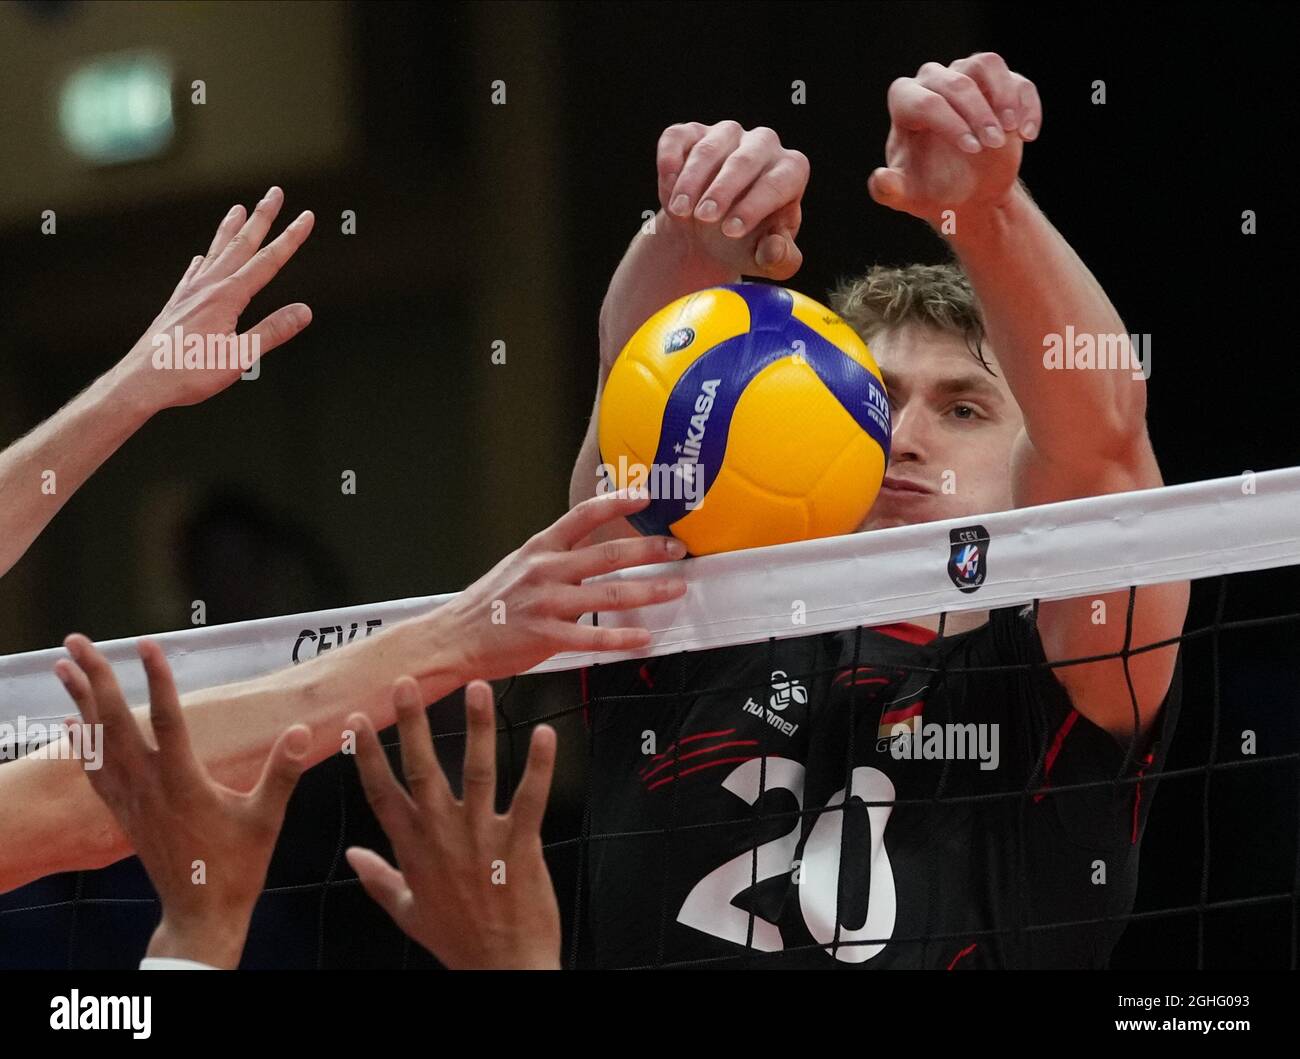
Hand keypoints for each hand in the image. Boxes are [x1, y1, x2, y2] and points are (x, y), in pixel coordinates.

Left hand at [54, 635, 309, 969]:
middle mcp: (148, 786)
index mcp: (183, 782)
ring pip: (97, 740)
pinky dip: (81, 741)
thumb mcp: (266, 818)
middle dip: (97, 677)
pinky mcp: (124, 812)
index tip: (148, 643)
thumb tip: (301, 730)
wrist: (200, 913)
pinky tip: (72, 721)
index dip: (158, 678)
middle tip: (79, 639)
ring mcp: (130, 800)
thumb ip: (282, 772)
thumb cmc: (237, 866)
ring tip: (63, 664)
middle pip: (115, 721)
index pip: (167, 718)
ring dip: (80, 699)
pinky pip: (93, 769)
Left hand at [113, 186, 314, 416]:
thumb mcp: (239, 357)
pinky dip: (203, 260)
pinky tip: (200, 258)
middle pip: (241, 244)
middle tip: (275, 193)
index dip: (290, 238)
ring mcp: (190, 293)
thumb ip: (272, 331)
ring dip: (230, 229)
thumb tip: (303, 311)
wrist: (142, 380)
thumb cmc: (188, 372)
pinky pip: (193, 273)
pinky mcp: (177, 304)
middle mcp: (208, 287)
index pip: (268, 261)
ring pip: (216, 252)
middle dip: (262, 217)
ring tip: (239, 209)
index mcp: (227, 297)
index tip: (305, 217)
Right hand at [346, 679, 560, 969]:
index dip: (368, 754)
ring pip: (477, 771)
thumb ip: (379, 878)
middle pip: (422, 770)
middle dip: (413, 724)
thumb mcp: (407, 910)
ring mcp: (481, 838)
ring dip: (478, 727)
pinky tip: (545, 732)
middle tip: (408, 682)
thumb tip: (352, 855)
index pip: (382, 793)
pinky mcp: (520, 843)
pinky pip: (530, 797)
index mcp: (412, 849)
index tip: (359, 719)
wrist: (502, 968)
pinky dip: (539, 764)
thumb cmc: (456, 938)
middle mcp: (442, 836)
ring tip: (478, 686)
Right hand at [439, 491, 688, 681]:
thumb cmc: (487, 605)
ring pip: (609, 595)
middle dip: (649, 549)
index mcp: (540, 548)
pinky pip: (592, 638)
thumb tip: (595, 554)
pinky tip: (643, 638)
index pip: (583, 515)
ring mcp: (546, 603)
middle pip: (608, 554)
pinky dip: (622, 639)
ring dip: (649, 591)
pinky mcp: (545, 637)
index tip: (647, 495)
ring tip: (675, 589)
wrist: (453, 638)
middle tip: (677, 548)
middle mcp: (546, 570)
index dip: (617, 502)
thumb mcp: (519, 567)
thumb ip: (556, 559)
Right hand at [657, 121, 807, 282]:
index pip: (777, 183)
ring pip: (710, 149)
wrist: (709, 234)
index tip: (731, 231)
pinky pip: (678, 138)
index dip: (754, 206)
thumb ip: (779, 259)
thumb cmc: (745, 243)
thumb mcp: (764, 259)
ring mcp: (727, 134)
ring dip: (692, 181)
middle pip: (744, 161)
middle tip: (704, 218)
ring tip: (680, 211)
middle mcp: (763, 144)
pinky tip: (668, 186)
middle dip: (722, 190)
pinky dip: (670, 160)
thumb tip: (775, 248)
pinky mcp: (692, 133)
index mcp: (790, 170)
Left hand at [868, 53, 1040, 225]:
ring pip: (985, 64)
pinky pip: (1017, 81)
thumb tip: (881, 177)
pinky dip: (1026, 104)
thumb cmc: (930, 192)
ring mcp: (967, 79)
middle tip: (992, 144)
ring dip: (1003, 94)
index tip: (971, 149)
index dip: (949, 121)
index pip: (925, 101)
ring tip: (1011, 128)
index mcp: (906, 105)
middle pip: (956, 82)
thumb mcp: (907, 197)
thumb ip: (888, 190)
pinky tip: (1028, 135)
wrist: (966, 196)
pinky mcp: (999, 86)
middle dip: (977, 113)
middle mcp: (933, 83)